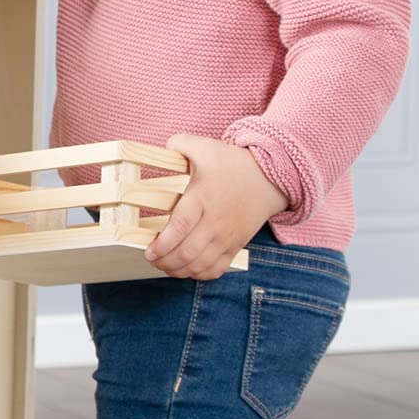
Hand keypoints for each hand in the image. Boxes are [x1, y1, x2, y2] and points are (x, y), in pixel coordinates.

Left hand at [145, 133, 287, 279]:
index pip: (182, 227)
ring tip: (164, 265)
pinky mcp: (236, 245)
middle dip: (165, 261)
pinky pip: (218, 268)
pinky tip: (186, 270)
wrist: (269, 178)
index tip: (149, 250)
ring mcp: (227, 236)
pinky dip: (200, 274)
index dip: (164, 243)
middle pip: (188, 251)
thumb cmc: (232, 163)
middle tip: (150, 258)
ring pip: (201, 264)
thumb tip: (161, 146)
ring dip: (180, 270)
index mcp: (203, 198)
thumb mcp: (204, 146)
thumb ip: (178, 143)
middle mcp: (216, 221)